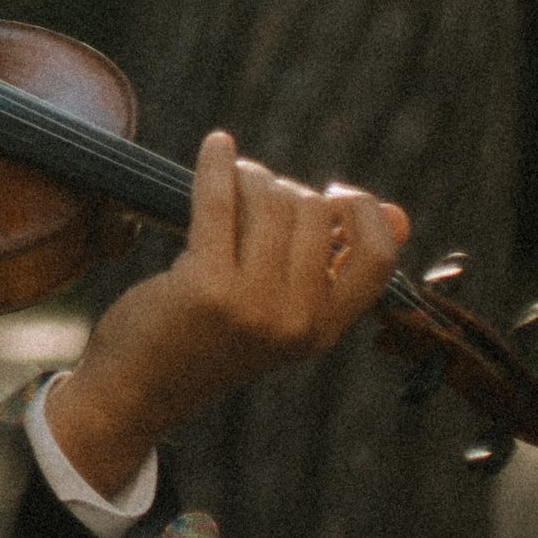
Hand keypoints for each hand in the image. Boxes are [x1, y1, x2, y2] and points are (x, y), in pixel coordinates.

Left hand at [44, 131, 409, 502]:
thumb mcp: (283, 317)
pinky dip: (217, 165)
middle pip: (314, 212)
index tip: (334, 194)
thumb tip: (398, 214)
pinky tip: (215, 147)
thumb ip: (334, 271)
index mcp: (323, 331)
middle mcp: (296, 321)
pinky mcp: (206, 285)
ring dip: (248, 178)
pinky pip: (221, 199)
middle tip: (253, 195)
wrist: (139, 391)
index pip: (378, 257)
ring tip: (230, 185)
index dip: (363, 213)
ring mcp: (253, 305)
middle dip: (283, 190)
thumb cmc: (211, 341)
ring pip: (270, 200)